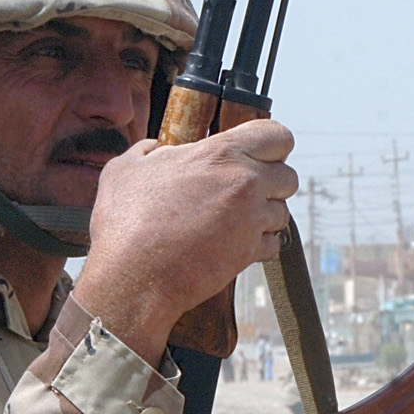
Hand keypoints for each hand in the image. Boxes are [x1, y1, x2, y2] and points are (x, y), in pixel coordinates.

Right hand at [73, 119, 296, 360]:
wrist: (132, 277)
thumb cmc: (125, 224)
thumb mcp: (124, 170)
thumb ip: (148, 151)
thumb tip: (158, 149)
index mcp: (220, 154)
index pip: (277, 135)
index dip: (271, 144)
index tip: (259, 153)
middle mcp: (245, 183)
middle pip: (289, 176)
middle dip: (271, 183)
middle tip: (243, 191)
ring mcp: (251, 220)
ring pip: (282, 212)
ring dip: (263, 216)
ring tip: (231, 220)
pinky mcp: (251, 253)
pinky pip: (274, 244)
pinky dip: (258, 244)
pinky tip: (231, 243)